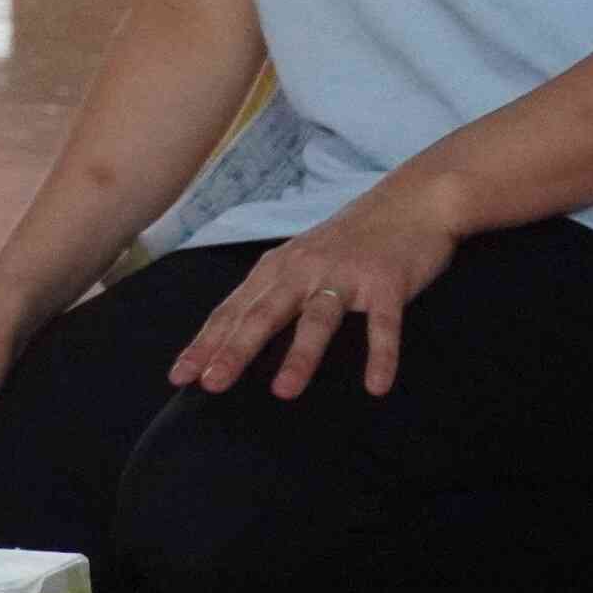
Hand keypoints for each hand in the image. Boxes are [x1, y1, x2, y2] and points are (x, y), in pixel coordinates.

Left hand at [165, 172, 465, 400]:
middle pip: (263, 314)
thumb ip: (273, 293)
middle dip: (234, 350)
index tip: (180, 375)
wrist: (413, 200)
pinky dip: (381, 355)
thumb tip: (235, 336)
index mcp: (277, 268)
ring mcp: (346, 275)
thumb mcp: (301, 260)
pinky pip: (383, 325)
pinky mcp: (387, 283)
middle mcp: (304, 269)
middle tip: (212, 383)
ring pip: (316, 318)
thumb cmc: (350, 240)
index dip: (205, 343)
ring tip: (283, 392)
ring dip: (299, 355)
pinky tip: (376, 385)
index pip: (232, 311)